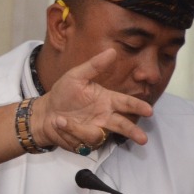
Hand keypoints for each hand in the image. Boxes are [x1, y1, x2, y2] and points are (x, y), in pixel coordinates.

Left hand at [35, 48, 152, 151]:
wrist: (45, 112)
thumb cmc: (63, 93)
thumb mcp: (75, 76)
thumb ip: (94, 66)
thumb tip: (111, 51)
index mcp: (107, 100)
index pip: (126, 103)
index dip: (137, 107)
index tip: (148, 111)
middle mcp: (105, 117)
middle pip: (123, 125)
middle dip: (133, 131)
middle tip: (142, 138)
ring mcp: (96, 130)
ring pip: (101, 135)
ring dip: (80, 129)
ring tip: (61, 120)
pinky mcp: (86, 142)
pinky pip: (84, 140)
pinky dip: (69, 131)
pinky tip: (58, 122)